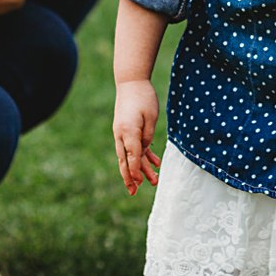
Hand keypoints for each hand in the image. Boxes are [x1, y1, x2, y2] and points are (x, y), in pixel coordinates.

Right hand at [113, 80, 161, 194]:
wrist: (130, 83)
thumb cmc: (143, 98)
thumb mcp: (151, 116)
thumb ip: (147, 135)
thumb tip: (144, 151)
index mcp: (128, 131)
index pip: (132, 156)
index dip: (135, 171)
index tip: (139, 183)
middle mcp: (121, 135)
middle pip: (126, 161)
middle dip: (130, 177)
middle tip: (135, 192)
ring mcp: (121, 133)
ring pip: (130, 156)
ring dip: (139, 169)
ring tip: (151, 182)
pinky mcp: (126, 131)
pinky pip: (133, 147)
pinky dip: (142, 156)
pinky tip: (154, 164)